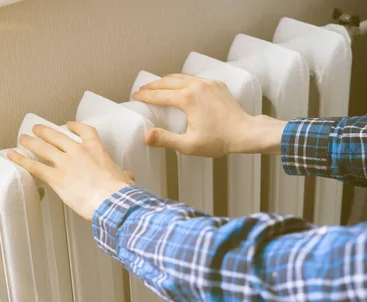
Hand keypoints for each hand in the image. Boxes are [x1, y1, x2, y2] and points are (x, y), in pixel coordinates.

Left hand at [7, 122, 134, 220]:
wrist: (110, 201)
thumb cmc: (119, 192)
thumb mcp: (124, 179)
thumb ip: (123, 175)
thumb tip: (128, 177)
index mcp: (96, 150)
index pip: (85, 131)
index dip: (75, 126)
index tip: (69, 125)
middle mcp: (77, 152)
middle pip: (57, 136)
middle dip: (45, 131)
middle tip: (37, 128)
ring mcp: (65, 164)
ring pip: (43, 148)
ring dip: (30, 142)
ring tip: (22, 138)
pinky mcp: (55, 178)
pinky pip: (34, 166)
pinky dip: (21, 160)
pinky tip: (12, 155)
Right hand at [132, 73, 285, 155]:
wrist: (246, 132)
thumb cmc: (219, 141)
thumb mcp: (188, 145)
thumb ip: (165, 139)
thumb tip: (146, 135)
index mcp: (187, 99)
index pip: (159, 95)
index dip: (145, 96)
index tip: (135, 96)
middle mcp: (196, 86)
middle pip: (167, 82)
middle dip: (153, 85)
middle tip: (142, 89)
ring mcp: (208, 83)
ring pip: (181, 77)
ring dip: (166, 80)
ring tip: (156, 84)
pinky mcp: (216, 84)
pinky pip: (194, 78)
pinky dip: (182, 79)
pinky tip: (179, 84)